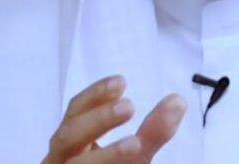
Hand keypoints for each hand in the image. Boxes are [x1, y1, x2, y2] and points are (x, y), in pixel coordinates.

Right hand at [43, 75, 186, 163]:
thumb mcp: (133, 156)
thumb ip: (152, 132)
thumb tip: (178, 101)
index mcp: (71, 145)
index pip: (74, 113)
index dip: (94, 97)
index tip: (122, 82)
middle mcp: (60, 162)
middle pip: (66, 137)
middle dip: (96, 121)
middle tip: (129, 107)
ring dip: (105, 155)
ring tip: (136, 145)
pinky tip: (132, 159)